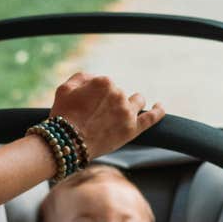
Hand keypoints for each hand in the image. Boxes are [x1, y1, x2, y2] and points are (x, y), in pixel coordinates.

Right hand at [47, 72, 164, 157]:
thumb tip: (94, 79)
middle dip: (110, 101)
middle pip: (119, 93)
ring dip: (132, 102)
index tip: (87, 106)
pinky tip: (160, 107)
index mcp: (104, 82)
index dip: (95, 95)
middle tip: (96, 116)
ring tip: (122, 112)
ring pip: (137, 101)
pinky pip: (152, 117)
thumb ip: (82, 78)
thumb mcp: (65, 88)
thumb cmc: (62, 116)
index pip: (106, 84)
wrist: (67, 143)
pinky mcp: (132, 129)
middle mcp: (119, 94)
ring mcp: (127, 112)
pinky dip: (158, 111)